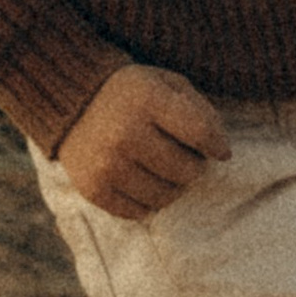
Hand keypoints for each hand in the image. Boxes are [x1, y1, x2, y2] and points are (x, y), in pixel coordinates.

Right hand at [55, 65, 231, 221]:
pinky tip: (141, 181)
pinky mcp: (93, 188)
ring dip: (172, 187)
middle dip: (193, 167)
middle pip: (186, 171)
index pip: (200, 133)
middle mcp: (125, 133)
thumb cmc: (133, 94)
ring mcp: (107, 164)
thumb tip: (221, 151)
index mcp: (147, 99)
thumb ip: (198, 109)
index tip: (219, 151)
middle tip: (183, 156)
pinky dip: (146, 201)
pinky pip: (138, 213)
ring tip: (163, 170)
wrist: (73, 101)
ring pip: (165, 196)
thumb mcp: (166, 83)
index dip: (217, 146)